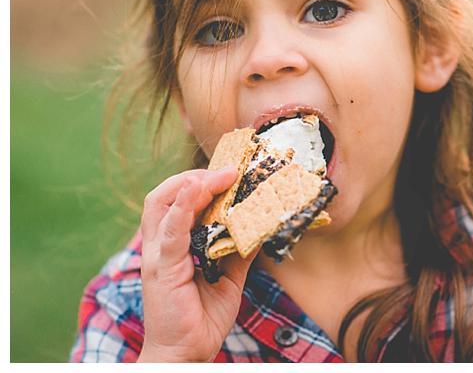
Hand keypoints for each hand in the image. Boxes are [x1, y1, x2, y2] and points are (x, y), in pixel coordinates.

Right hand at [137, 167, 257, 361]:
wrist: (187, 353)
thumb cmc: (202, 316)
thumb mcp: (230, 276)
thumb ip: (239, 249)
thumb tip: (262, 225)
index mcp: (174, 244)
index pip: (178, 201)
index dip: (199, 181)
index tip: (231, 171)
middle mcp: (161, 244)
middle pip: (164, 195)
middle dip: (194, 176)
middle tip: (228, 171)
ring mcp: (158, 255)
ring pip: (163, 204)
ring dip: (193, 184)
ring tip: (221, 176)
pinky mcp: (162, 268)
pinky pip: (171, 231)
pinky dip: (183, 207)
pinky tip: (195, 190)